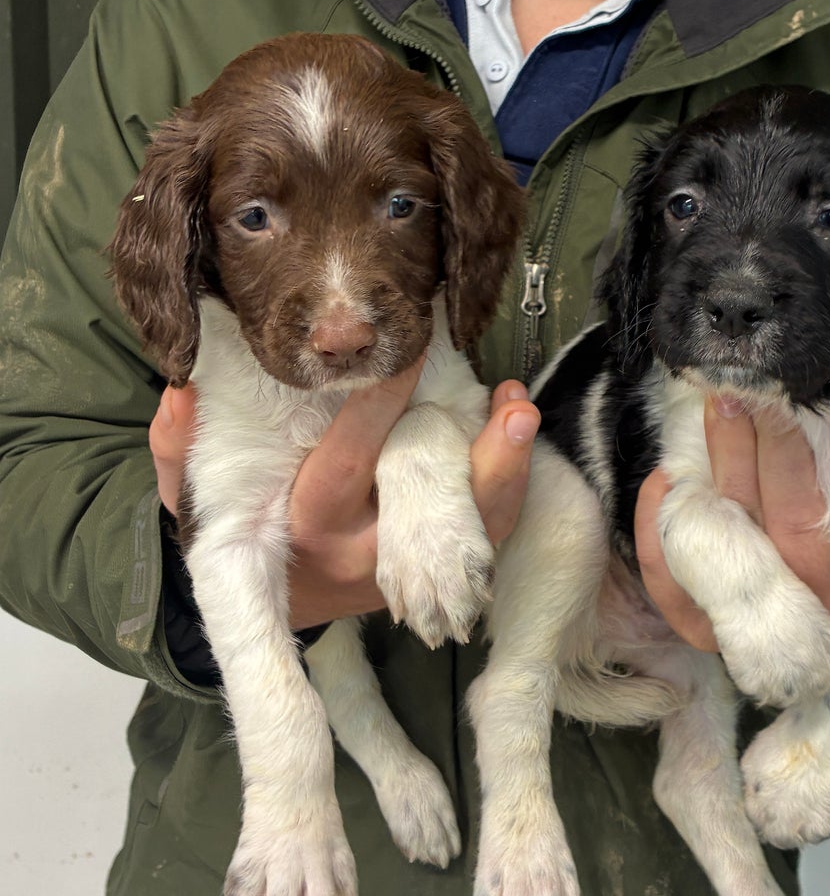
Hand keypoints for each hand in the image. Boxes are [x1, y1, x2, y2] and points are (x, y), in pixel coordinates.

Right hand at [149, 369, 539, 629]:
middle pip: (433, 507)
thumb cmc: (240, 535)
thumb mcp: (195, 499)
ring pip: (474, 531)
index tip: (411, 352)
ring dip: (508, 473)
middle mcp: (368, 550)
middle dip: (478, 460)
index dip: (383, 403)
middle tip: (510, 405)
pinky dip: (507, 488)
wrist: (277, 602)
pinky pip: (485, 535)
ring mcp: (411, 566)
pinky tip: (517, 438)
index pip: (351, 459)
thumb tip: (181, 394)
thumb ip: (181, 451)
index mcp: (310, 523)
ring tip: (522, 413)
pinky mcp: (436, 569)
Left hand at [636, 400, 829, 648]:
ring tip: (722, 404)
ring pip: (741, 537)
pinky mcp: (705, 627)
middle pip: (803, 527)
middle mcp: (825, 611)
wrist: (792, 606)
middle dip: (780, 449)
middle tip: (764, 392)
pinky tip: (666, 478)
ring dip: (726, 463)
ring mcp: (761, 622)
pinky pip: (675, 586)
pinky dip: (663, 528)